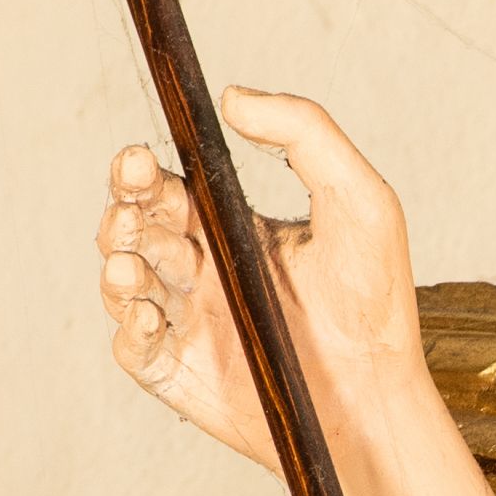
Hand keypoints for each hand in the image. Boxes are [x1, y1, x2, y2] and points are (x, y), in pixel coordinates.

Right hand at [94, 89, 415, 469]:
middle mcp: (203, 271)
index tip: (140, 159)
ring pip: (121, 281)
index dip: (140, 170)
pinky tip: (149, 315)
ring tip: (133, 262)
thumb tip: (233, 96)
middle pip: (133, 227)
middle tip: (137, 214)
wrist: (378, 399)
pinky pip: (131, 347)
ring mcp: (187, 322)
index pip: (166, 187)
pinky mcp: (180, 373)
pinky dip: (128, 328)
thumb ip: (306, 133)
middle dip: (123, 212)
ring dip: (117, 263)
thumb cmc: (377, 304)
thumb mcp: (360, 201)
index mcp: (232, 228)